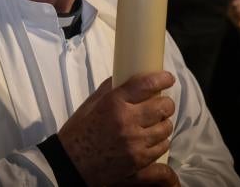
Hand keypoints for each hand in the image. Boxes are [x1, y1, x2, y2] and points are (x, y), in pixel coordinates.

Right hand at [58, 71, 176, 185]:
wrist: (71, 164)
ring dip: (163, 123)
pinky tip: (152, 139)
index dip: (162, 79)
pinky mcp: (140, 160)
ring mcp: (135, 143)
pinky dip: (160, 141)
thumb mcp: (91, 104)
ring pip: (166, 127)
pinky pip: (162, 146)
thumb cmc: (79, 131)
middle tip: (161, 104)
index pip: (147, 85)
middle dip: (166, 103)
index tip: (167, 79)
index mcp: (114, 103)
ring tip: (156, 123)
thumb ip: (111, 89)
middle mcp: (127, 121)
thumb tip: (128, 76)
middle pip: (163, 106)